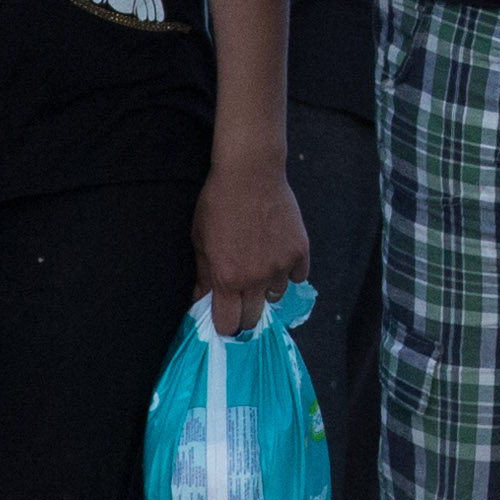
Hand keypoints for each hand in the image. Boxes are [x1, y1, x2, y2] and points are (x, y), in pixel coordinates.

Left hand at [193, 157, 309, 329]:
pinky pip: (297, 275)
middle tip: (241, 298)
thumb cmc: (218, 203)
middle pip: (254, 319)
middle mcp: (256, 278)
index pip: (228, 325)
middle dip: (245, 314)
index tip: (224, 320)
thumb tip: (201, 299)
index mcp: (227, 278)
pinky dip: (288, 270)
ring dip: (267, 288)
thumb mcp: (200, 240)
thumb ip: (203, 275)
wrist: (250, 173)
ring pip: (276, 295)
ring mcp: (281, 265)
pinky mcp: (300, 251)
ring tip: (259, 264)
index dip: (225, 326)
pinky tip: (277, 253)